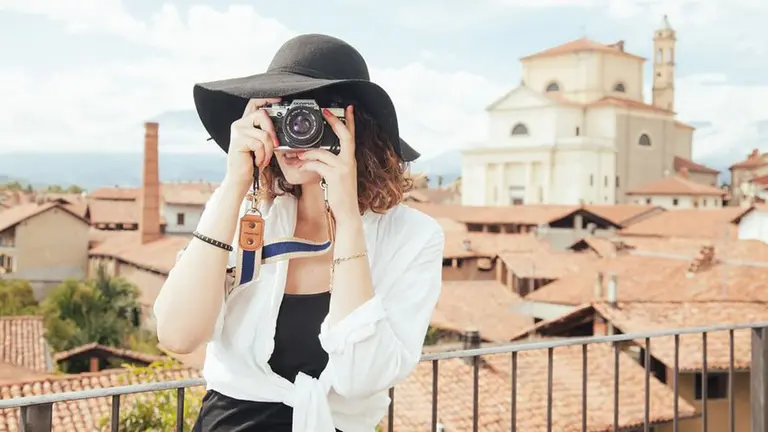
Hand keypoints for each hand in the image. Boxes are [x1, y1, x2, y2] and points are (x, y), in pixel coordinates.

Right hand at [223, 98, 280, 195]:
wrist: (240, 178)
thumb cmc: (252, 162)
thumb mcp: (262, 145)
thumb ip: (267, 133)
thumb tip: (282, 126)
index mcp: (245, 123)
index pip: (254, 103)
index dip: (267, 99)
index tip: (279, 100)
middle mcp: (239, 124)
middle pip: (262, 115)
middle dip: (272, 131)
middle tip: (274, 146)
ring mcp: (238, 131)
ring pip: (264, 134)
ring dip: (268, 150)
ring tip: (262, 159)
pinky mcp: (238, 140)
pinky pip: (260, 144)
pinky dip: (262, 156)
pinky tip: (256, 161)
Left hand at [298, 105, 359, 222]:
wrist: (347, 213)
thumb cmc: (341, 196)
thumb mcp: (339, 176)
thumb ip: (331, 164)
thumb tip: (316, 155)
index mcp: (350, 160)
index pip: (352, 136)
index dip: (350, 121)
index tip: (348, 108)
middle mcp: (349, 161)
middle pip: (345, 136)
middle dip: (335, 122)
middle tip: (326, 112)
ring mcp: (344, 168)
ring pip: (323, 152)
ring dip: (308, 153)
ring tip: (298, 155)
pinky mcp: (335, 176)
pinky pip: (317, 165)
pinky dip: (306, 164)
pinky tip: (300, 167)